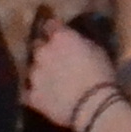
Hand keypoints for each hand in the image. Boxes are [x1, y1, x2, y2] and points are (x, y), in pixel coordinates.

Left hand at [20, 7, 118, 131]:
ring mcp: (34, 74)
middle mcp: (42, 52)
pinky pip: (29, 92)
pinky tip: (43, 96)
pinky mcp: (32, 95)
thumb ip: (80, 42)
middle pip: (37, 46)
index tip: (56, 33)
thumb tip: (75, 41)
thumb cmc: (101, 75)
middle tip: (55, 59)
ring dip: (40, 72)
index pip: (49, 25)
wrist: (94, 106)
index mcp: (60, 38)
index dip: (53, 29)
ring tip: (51, 81)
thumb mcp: (97, 50)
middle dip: (44, 51)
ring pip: (32, 69)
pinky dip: (36, 92)